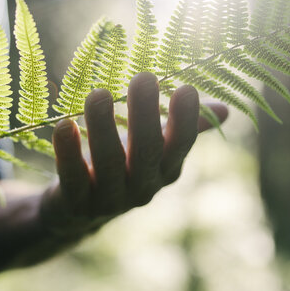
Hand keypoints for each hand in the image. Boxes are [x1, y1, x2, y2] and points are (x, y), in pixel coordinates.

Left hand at [40, 73, 227, 237]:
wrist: (75, 213)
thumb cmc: (120, 167)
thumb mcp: (151, 148)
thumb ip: (182, 128)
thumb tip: (225, 110)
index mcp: (165, 170)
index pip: (181, 145)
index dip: (185, 120)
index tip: (185, 88)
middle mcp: (142, 187)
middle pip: (147, 151)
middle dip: (146, 115)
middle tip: (142, 78)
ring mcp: (109, 199)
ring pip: (109, 163)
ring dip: (103, 127)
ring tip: (97, 93)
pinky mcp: (75, 205)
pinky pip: (73, 177)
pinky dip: (69, 152)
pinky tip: (64, 125)